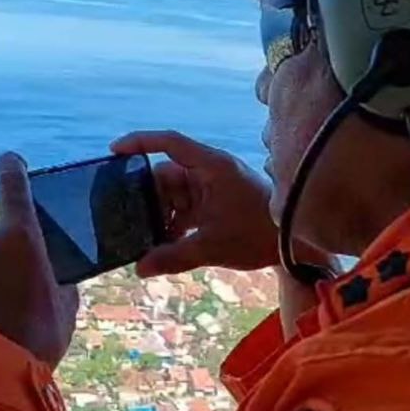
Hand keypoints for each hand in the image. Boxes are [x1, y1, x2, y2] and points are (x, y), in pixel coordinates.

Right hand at [110, 130, 282, 276]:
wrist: (295, 244)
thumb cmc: (258, 234)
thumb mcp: (211, 247)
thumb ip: (173, 256)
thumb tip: (139, 268)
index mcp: (211, 165)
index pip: (169, 143)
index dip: (140, 142)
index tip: (114, 151)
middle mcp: (210, 169)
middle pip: (166, 173)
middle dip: (146, 196)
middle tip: (125, 215)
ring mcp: (213, 185)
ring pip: (174, 193)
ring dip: (160, 213)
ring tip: (144, 236)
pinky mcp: (216, 201)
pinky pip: (185, 206)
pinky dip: (174, 221)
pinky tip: (163, 243)